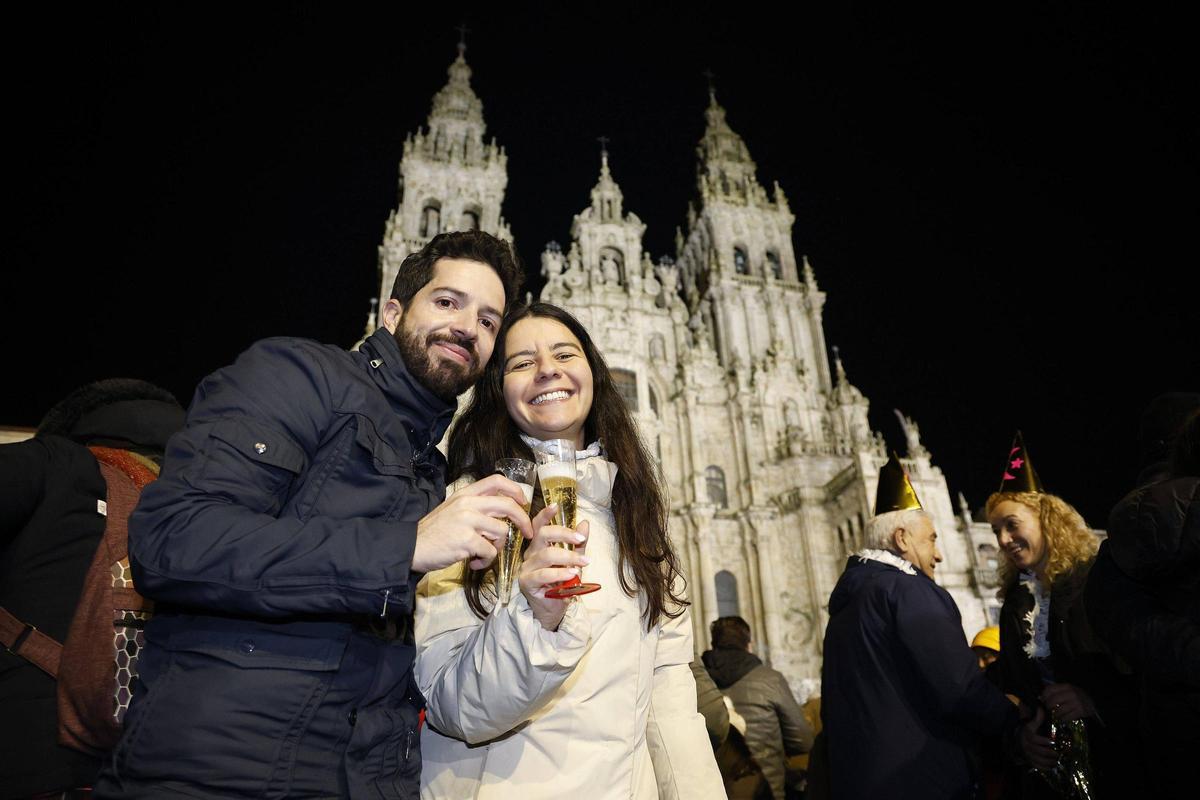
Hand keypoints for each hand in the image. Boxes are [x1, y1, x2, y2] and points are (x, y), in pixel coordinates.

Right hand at [413, 474, 533, 572]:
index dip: (515, 490)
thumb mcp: (453, 509)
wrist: (411, 547)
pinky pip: (490, 551)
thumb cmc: (433, 532)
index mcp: (465, 494)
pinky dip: (486, 561)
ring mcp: (467, 521)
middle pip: (507, 505)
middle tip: (527, 533)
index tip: (523, 502)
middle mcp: (468, 504)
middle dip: (523, 520)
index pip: (497, 481)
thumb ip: (475, 506)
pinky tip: (474, 562)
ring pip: (501, 532)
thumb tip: (501, 511)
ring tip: (483, 553)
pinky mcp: (466, 541)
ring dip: (497, 547)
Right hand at [518, 504, 589, 630]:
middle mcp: (530, 554)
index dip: (545, 515)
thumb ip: (578, 544)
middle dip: (564, 534)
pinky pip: (543, 574)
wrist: (553, 610)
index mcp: (538, 546)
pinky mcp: (527, 583)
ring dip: (568, 557)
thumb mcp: (573, 561)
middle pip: (543, 535)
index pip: (538, 526)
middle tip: (581, 539)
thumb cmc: (561, 584)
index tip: (556, 506)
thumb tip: (585, 523)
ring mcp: (527, 568)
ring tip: (584, 563)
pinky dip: (559, 573)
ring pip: (547, 555)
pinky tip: (572, 574)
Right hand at [1020, 705, 1056, 770]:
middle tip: (1058, 754)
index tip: (1053, 742)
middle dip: (1048, 753)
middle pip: (1037, 751)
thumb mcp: (1032, 722)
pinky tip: (1051, 767)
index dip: (1043, 741)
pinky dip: (1044, 768)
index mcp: (1027, 735)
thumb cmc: (1029, 730)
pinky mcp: (1028, 760)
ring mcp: (1027, 753)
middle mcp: (1026, 745)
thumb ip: (1038, 717)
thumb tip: (1041, 708)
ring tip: (1057, 761)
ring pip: (1037, 759)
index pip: (1034, 739)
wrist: (1018, 739)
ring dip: (1048, 762)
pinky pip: (1036, 766)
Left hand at [1039, 683, 1095, 722]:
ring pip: (1059, 710)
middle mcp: (1071, 693)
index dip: (1043, 696)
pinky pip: (1066, 717)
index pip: (1049, 690)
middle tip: (1048, 709)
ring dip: (1055, 714)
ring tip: (1055, 715)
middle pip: (1052, 701)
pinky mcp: (1081, 711)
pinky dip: (1062, 719)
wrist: (1092, 703)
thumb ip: (1056, 692)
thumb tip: (1041, 697)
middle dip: (1048, 706)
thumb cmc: (1076, 697)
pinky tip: (1062, 718)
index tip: (1043, 701)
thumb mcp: (1067, 690)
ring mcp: (1077, 702)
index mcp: (1066, 686)